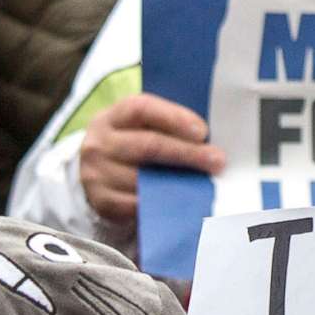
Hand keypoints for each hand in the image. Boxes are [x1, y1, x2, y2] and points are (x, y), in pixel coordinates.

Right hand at [76, 93, 224, 226]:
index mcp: (113, 117)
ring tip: (205, 184)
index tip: (203, 132)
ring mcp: (96, 173)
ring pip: (142, 179)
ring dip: (178, 182)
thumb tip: (209, 140)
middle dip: (188, 153)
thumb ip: (168, 127)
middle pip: (148, 146)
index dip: (175, 118)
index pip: (142, 109)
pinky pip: (134, 205)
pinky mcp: (100, 201)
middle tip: (217, 161)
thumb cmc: (133, 143)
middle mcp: (100, 143)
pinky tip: (181, 202)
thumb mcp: (141, 126)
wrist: (97, 173)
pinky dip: (161, 204)